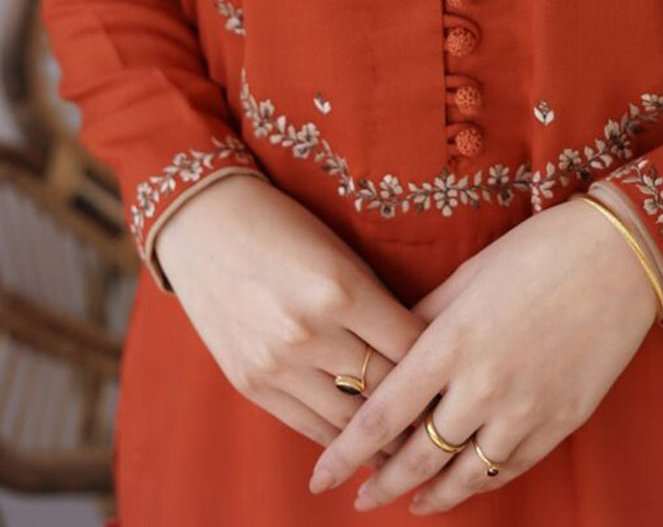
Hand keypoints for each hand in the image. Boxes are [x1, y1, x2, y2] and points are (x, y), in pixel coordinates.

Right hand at [154, 175, 425, 460]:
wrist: (203, 226)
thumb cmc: (284, 227)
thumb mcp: (340, 253)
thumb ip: (377, 302)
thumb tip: (419, 352)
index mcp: (340, 289)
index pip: (410, 346)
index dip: (438, 363)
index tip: (457, 372)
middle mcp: (308, 332)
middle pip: (384, 389)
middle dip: (417, 404)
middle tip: (445, 413)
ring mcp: (276, 364)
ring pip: (349, 420)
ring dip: (383, 432)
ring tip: (413, 438)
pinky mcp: (251, 384)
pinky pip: (309, 426)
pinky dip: (340, 436)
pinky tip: (364, 438)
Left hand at [307, 194, 661, 512]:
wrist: (618, 256)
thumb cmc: (537, 251)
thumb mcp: (467, 275)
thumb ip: (421, 319)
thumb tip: (385, 354)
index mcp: (450, 342)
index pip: (382, 415)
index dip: (345, 453)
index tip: (320, 474)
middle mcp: (482, 385)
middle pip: (416, 457)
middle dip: (382, 484)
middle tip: (358, 499)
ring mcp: (525, 409)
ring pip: (464, 475)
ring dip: (429, 496)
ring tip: (407, 504)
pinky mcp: (561, 421)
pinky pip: (510, 467)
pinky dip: (481, 481)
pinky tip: (463, 485)